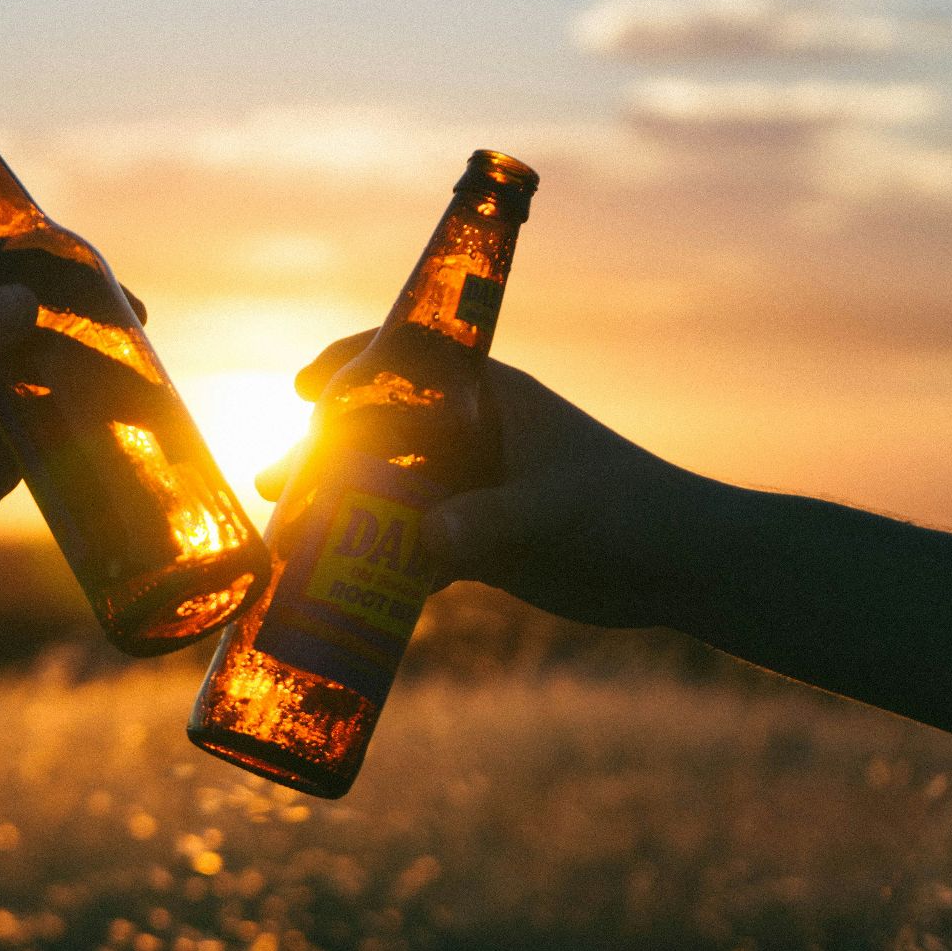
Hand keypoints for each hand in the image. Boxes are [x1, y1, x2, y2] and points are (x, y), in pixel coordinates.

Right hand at [269, 332, 728, 628]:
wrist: (679, 567)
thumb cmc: (629, 511)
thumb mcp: (554, 511)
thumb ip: (490, 524)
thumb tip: (420, 543)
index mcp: (488, 398)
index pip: (405, 359)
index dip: (347, 365)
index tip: (299, 387)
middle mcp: (471, 436)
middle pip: (377, 433)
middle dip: (320, 456)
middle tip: (272, 484)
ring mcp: (471, 489)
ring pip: (385, 494)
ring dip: (336, 515)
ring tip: (285, 543)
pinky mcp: (479, 541)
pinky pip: (408, 547)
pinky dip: (373, 564)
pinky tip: (336, 590)